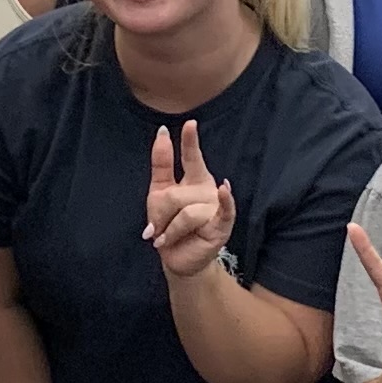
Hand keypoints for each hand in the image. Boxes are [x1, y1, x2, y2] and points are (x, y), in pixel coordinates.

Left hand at [143, 121, 235, 278]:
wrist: (177, 259)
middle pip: (175, 195)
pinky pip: (223, 211)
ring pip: (186, 212)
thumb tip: (162, 132)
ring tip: (166, 239)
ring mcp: (216, 207)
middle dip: (159, 216)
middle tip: (156, 230)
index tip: (190, 123)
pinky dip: (225, 201)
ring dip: (169, 231)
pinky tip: (224, 190)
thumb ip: (162, 165)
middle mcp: (208, 190)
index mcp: (194, 179)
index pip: (192, 157)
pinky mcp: (222, 226)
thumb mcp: (159, 195)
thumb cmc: (169, 227)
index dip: (190, 141)